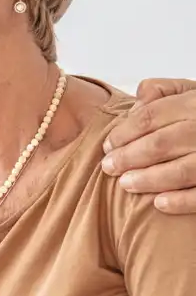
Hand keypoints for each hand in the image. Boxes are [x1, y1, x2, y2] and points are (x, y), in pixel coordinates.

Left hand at [103, 78, 195, 213]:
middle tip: (109, 167)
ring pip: (181, 171)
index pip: (150, 117)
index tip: (107, 146)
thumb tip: (137, 102)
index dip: (123, 133)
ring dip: (149, 180)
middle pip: (160, 144)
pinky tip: (159, 204)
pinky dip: (181, 200)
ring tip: (126, 184)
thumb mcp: (191, 92)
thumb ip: (163, 91)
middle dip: (129, 157)